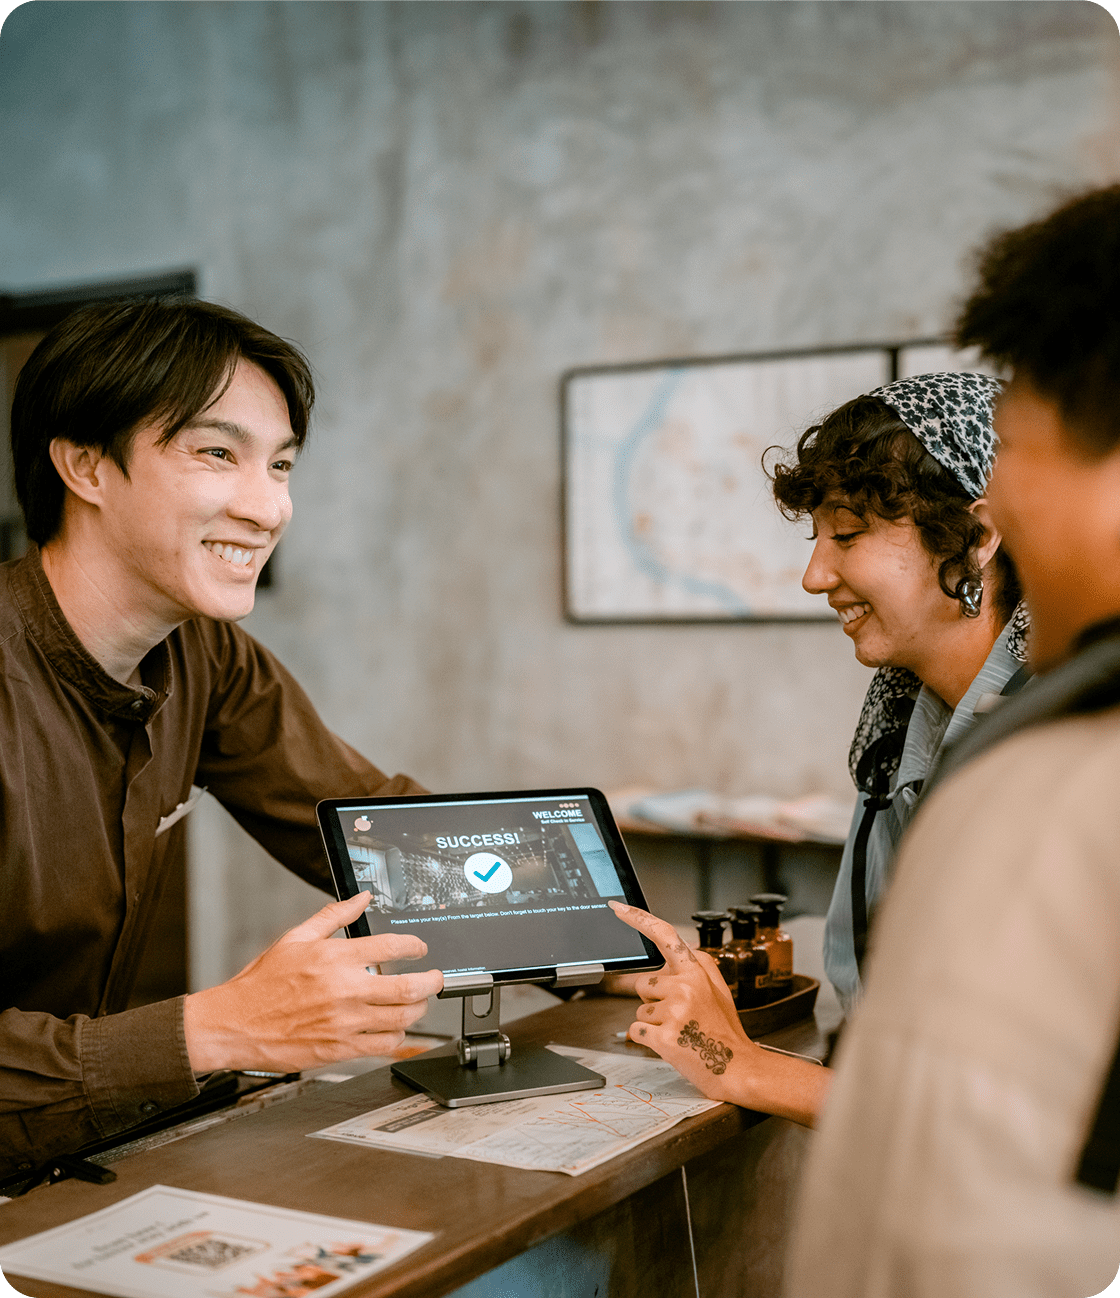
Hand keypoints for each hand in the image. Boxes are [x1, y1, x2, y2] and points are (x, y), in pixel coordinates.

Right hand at [183, 893, 443, 1072]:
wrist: (234, 1024)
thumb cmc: (261, 984)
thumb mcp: (295, 938)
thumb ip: (334, 915)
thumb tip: (362, 897)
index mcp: (334, 958)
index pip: (390, 946)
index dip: (414, 946)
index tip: (420, 948)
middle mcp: (344, 990)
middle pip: (407, 988)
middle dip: (431, 982)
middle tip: (436, 978)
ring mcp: (344, 1022)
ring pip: (401, 1018)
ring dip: (418, 1010)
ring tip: (418, 1002)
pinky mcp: (339, 1049)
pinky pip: (383, 1045)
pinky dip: (397, 1036)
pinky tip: (395, 1027)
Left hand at [608, 900, 751, 1102]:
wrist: (739, 1068)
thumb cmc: (725, 1031)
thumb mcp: (718, 989)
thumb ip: (695, 967)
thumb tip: (673, 950)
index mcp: (697, 970)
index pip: (664, 935)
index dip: (638, 918)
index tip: (617, 907)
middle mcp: (685, 985)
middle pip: (644, 982)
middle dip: (654, 999)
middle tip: (681, 1016)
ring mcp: (674, 1011)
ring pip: (640, 1009)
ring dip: (654, 1022)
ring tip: (681, 1031)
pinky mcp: (664, 1036)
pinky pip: (636, 1030)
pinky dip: (647, 1039)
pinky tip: (672, 1043)